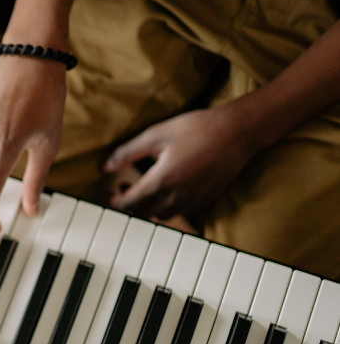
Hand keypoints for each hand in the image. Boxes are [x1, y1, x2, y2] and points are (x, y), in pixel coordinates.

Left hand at [103, 105, 259, 219]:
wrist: (238, 133)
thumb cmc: (197, 128)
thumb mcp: (157, 135)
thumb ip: (128, 152)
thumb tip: (105, 166)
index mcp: (160, 181)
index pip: (128, 204)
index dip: (114, 201)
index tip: (110, 193)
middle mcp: (175, 198)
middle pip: (142, 213)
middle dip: (129, 204)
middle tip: (124, 186)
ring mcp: (192, 203)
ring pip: (160, 215)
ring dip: (148, 205)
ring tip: (147, 185)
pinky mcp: (205, 203)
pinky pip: (179, 212)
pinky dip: (168, 205)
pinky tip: (169, 186)